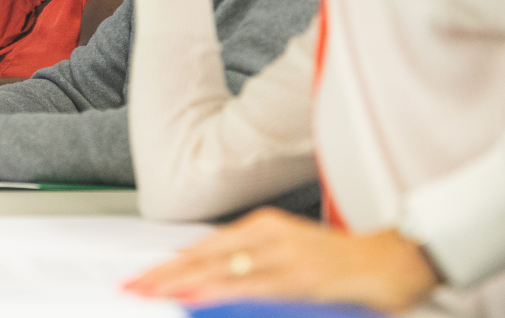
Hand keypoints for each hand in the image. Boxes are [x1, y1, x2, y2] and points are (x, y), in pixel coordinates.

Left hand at [123, 208, 439, 313]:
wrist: (391, 260)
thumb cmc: (336, 262)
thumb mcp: (284, 252)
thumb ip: (245, 259)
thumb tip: (200, 268)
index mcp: (263, 226)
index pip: (204, 246)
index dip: (169, 262)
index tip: (141, 276)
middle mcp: (270, 236)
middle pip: (204, 256)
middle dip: (165, 274)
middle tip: (132, 285)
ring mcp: (285, 257)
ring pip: (222, 272)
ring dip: (183, 284)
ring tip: (152, 293)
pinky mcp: (302, 279)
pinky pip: (254, 287)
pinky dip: (222, 291)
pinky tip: (198, 297)